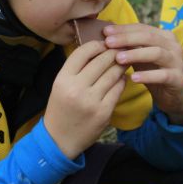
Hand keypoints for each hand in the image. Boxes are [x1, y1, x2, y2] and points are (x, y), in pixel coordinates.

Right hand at [43, 41, 126, 158]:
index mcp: (62, 79)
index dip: (96, 45)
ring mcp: (91, 101)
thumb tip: (97, 50)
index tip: (103, 44)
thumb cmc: (60, 108)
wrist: (59, 139)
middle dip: (112, 52)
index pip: (82, 52)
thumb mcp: (60, 85)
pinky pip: (118, 89)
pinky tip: (121, 78)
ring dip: (120, 65)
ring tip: (123, 61)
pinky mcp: (104, 112)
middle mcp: (76, 88)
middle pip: (101, 61)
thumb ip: (76, 69)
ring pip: (112, 74)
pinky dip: (121, 81)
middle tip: (119, 49)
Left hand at [103, 23, 182, 125]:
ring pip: (157, 53)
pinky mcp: (177, 78)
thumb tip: (106, 34)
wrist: (174, 95)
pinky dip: (147, 76)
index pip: (142, 27)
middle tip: (108, 43)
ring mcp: (177, 61)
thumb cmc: (153, 71)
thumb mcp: (140, 57)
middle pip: (149, 37)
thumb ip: (129, 46)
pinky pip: (162, 75)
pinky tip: (133, 78)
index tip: (105, 32)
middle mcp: (173, 45)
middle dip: (127, 38)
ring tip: (118, 59)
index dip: (123, 29)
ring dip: (136, 54)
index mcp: (164, 36)